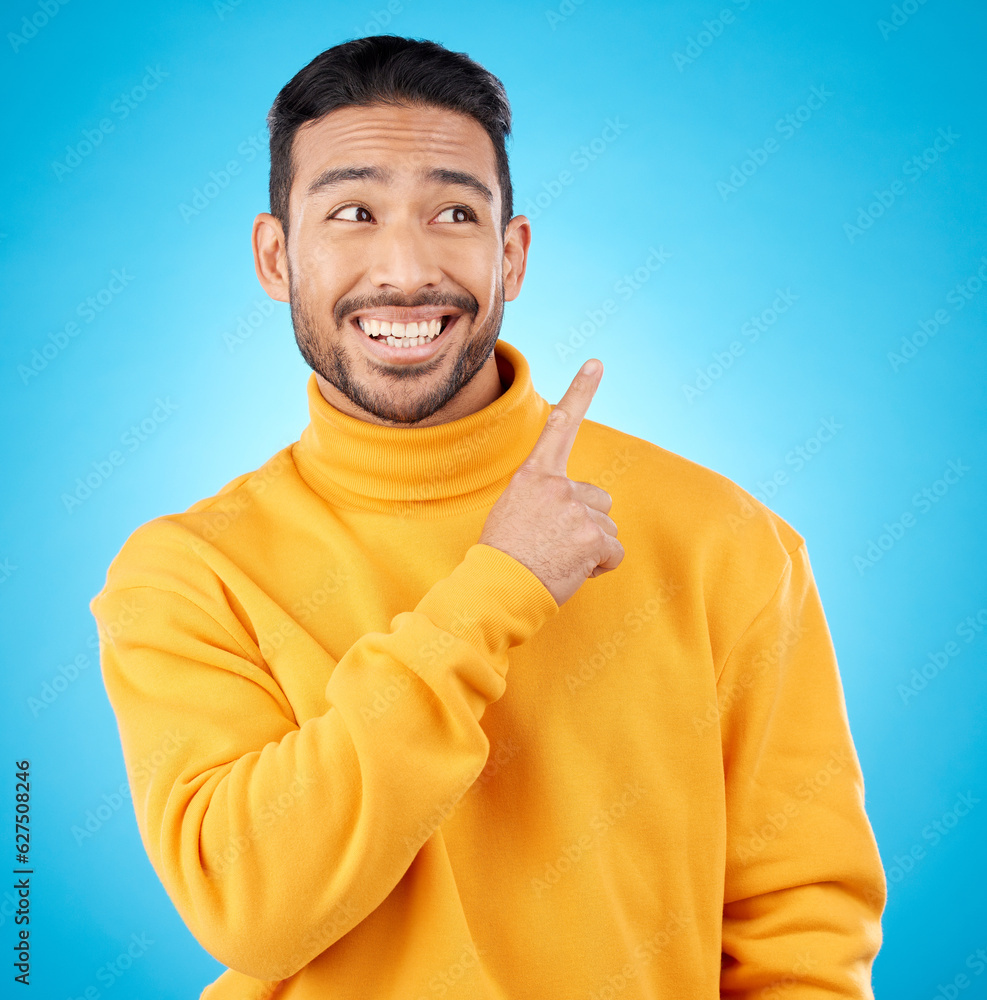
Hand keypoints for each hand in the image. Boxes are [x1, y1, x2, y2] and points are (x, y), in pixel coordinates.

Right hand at [479, 359, 623, 606]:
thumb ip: (545, 498)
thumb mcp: (515, 511)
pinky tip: (571, 571)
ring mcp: (575, 509)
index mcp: (534, 475)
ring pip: (608, 527)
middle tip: (554, 544)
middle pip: (599, 499)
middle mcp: (557, 485)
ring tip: (558, 559)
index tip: (597, 362)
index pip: (560, 426)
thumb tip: (577, 508)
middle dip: (588, 524)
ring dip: (592, 547)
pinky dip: (600, 567)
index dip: (581, 392)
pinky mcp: (591, 536)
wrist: (496, 588)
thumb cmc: (504, 557)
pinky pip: (615, 552)